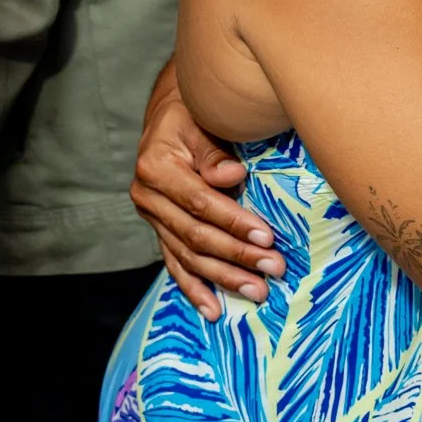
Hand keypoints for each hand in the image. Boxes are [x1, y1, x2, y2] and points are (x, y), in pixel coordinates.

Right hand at [129, 66, 283, 321]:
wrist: (171, 113)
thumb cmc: (195, 111)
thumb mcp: (202, 118)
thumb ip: (214, 151)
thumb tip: (231, 176)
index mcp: (156, 167)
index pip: (200, 203)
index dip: (234, 222)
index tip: (268, 237)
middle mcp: (148, 196)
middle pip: (196, 235)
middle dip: (237, 256)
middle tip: (273, 269)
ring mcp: (152, 217)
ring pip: (188, 255)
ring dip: (223, 277)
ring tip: (256, 292)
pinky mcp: (159, 229)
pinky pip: (176, 262)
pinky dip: (194, 288)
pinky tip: (213, 310)